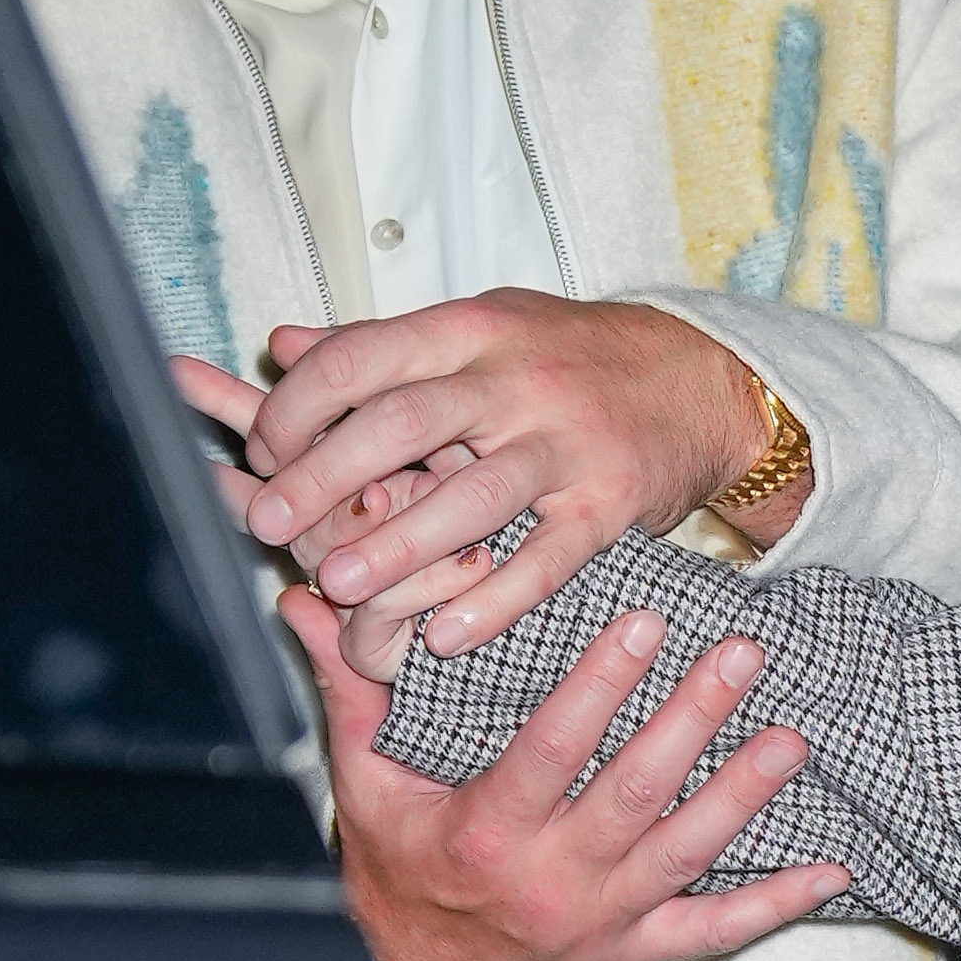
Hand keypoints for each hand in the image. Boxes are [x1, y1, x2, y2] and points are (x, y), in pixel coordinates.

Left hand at [193, 295, 806, 654]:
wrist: (700, 382)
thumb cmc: (570, 357)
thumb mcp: (480, 327)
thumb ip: (383, 344)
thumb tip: (283, 345)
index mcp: (473, 327)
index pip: (364, 357)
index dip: (299, 405)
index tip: (261, 448)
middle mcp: (519, 377)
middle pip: (405, 422)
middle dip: (325, 475)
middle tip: (269, 523)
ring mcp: (570, 443)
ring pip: (474, 497)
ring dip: (398, 546)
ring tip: (338, 585)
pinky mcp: (611, 503)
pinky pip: (547, 560)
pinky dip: (493, 601)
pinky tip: (442, 634)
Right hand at [275, 586, 848, 960]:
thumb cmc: (393, 865)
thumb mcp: (364, 779)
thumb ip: (349, 685)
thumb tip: (306, 598)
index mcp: (487, 835)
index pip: (552, 751)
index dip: (599, 686)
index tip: (641, 623)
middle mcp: (553, 882)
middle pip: (636, 793)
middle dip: (693, 720)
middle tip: (740, 655)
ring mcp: (603, 920)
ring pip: (686, 852)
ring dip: (743, 794)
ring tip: (792, 738)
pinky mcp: (636, 948)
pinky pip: (716, 930)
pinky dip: (777, 903)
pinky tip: (831, 867)